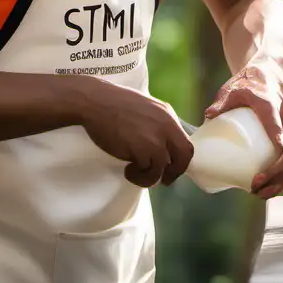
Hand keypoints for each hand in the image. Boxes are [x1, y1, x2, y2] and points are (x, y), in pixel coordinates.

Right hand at [75, 78, 193, 186]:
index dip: (180, 159)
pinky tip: (127, 169)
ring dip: (149, 177)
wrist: (97, 102)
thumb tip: (162, 144)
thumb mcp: (146, 109)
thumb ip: (158, 124)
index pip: (186, 143)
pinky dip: (137, 175)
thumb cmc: (116, 104)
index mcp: (169, 116)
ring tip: (134, 173)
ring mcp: (155, 139)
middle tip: (164, 181)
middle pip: (183, 158)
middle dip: (175, 173)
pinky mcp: (141, 150)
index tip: (171, 168)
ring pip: (162, 169)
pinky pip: (146, 171)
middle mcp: (167, 127)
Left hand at [204, 55, 282, 197]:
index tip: (277, 146)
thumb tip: (208, 116)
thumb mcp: (233, 87)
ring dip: (282, 180)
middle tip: (255, 185)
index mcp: (271, 102)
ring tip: (261, 194)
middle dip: (277, 172)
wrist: (271, 71)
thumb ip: (222, 101)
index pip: (276, 118)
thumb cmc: (249, 80)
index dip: (277, 131)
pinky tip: (268, 188)